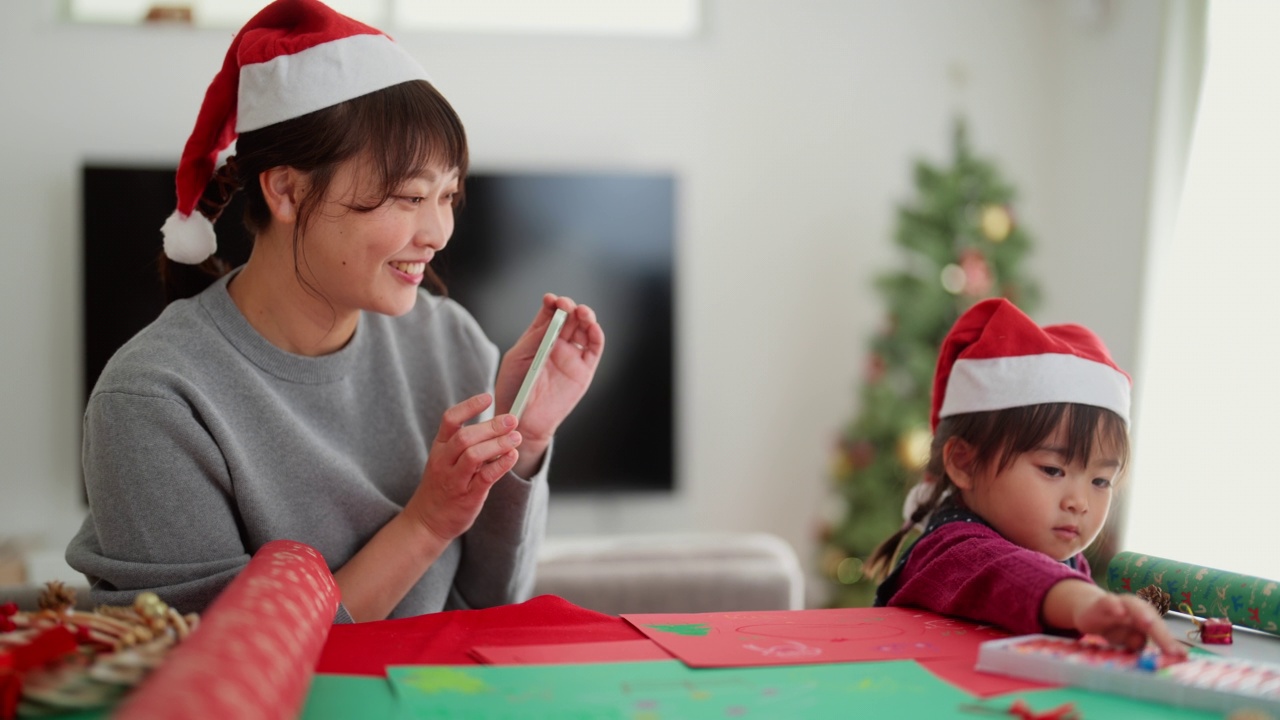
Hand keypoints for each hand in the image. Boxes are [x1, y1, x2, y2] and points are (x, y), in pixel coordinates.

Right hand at [403, 393, 522, 542]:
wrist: (426, 521)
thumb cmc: (442, 485)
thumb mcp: (446, 460)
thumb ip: (466, 444)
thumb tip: (499, 425)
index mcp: (439, 447)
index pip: (450, 420)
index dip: (469, 406)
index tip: (487, 398)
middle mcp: (444, 461)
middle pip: (465, 437)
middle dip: (491, 426)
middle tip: (512, 420)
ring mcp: (454, 479)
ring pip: (473, 455)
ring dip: (497, 444)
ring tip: (516, 438)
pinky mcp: (467, 496)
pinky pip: (485, 477)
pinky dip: (500, 465)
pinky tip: (512, 456)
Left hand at [494, 293, 604, 450]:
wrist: (522, 419)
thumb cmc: (514, 389)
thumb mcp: (517, 359)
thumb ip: (534, 339)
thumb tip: (551, 321)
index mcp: (538, 338)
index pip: (549, 313)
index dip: (552, 303)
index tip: (551, 300)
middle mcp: (557, 344)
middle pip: (569, 318)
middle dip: (570, 308)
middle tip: (566, 306)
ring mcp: (571, 356)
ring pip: (584, 329)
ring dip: (585, 317)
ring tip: (582, 313)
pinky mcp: (584, 370)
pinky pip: (594, 349)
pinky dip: (596, 335)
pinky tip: (592, 327)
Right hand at [1074, 590, 1186, 656]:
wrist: (1087, 610)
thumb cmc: (1112, 626)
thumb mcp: (1126, 638)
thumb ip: (1139, 643)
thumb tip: (1151, 654)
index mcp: (1146, 617)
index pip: (1160, 630)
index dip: (1170, 642)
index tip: (1180, 656)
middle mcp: (1136, 608)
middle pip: (1151, 618)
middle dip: (1161, 633)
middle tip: (1170, 649)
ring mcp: (1119, 603)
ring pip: (1133, 605)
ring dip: (1141, 613)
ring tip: (1148, 624)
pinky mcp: (1102, 602)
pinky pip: (1109, 602)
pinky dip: (1114, 606)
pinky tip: (1119, 612)